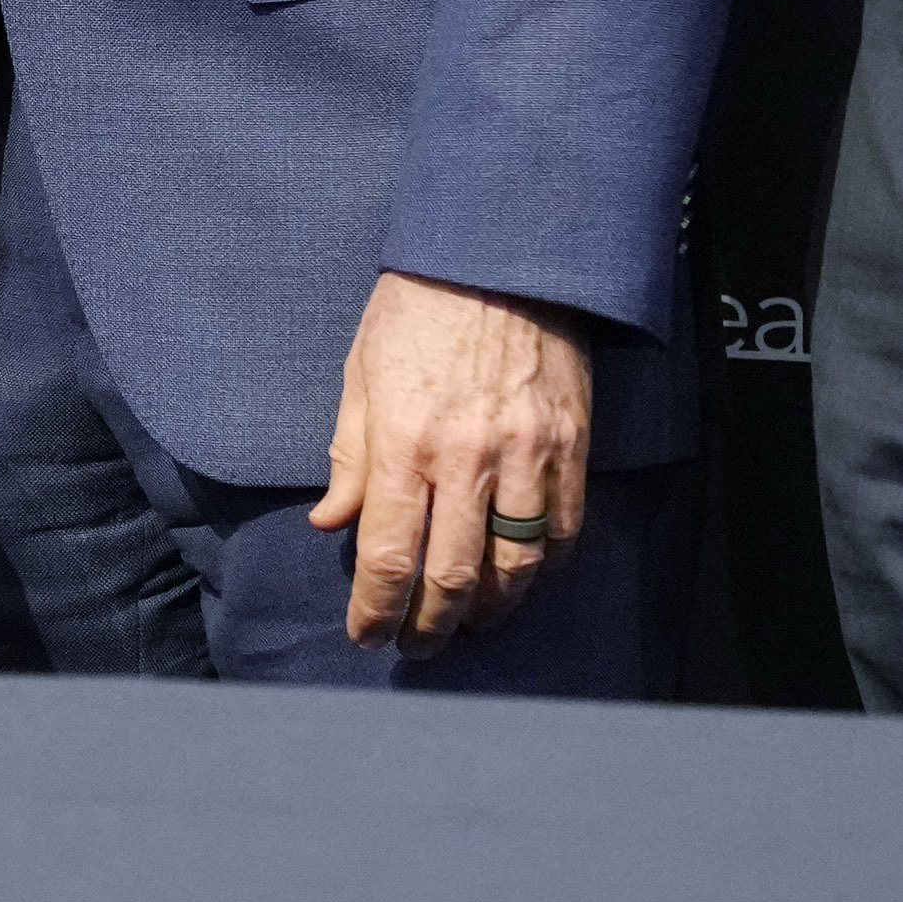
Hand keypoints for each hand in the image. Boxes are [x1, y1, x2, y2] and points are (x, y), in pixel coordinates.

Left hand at [309, 271, 596, 653]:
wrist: (500, 255)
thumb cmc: (417, 309)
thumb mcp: (361, 375)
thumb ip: (349, 458)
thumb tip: (330, 523)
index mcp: (405, 443)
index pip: (390, 557)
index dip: (375, 611)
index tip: (366, 634)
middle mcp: (468, 460)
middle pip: (453, 578)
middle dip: (429, 627)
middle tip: (414, 647)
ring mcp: (528, 456)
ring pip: (515, 567)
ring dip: (489, 612)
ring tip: (467, 625)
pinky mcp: (572, 446)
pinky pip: (564, 531)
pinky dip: (543, 570)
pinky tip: (520, 583)